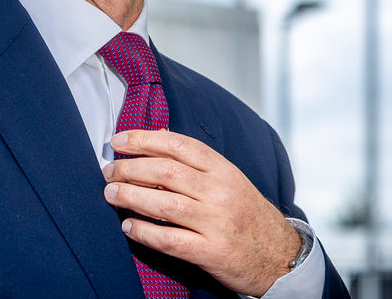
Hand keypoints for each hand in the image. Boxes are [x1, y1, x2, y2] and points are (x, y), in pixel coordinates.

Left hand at [101, 129, 301, 296]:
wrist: (282, 258)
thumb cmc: (248, 215)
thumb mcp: (229, 180)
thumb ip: (196, 160)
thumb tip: (157, 135)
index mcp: (224, 171)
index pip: (178, 145)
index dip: (144, 140)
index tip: (119, 141)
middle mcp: (220, 193)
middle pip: (165, 172)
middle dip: (130, 168)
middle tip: (109, 171)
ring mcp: (216, 223)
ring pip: (164, 204)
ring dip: (130, 197)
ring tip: (111, 194)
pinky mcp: (211, 252)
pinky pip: (169, 240)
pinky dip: (144, 232)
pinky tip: (128, 227)